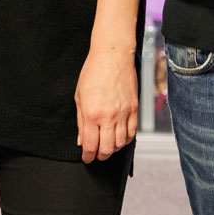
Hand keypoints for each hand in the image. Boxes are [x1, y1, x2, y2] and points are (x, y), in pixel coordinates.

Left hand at [74, 47, 138, 163]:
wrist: (112, 56)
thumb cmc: (93, 72)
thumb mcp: (79, 96)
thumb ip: (81, 121)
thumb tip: (82, 141)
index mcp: (92, 114)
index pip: (90, 145)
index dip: (88, 156)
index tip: (87, 158)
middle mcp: (108, 117)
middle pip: (107, 149)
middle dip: (100, 156)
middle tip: (97, 155)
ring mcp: (123, 114)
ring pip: (121, 143)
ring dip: (113, 149)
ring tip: (107, 146)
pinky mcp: (134, 109)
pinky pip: (132, 133)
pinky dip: (126, 140)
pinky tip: (120, 138)